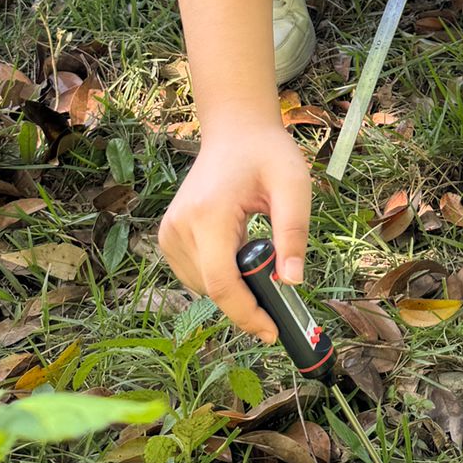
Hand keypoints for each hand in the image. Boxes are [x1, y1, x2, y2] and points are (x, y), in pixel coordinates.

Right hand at [157, 120, 312, 342]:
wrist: (235, 131)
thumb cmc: (266, 153)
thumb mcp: (293, 186)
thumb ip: (293, 234)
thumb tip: (293, 283)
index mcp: (208, 215)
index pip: (222, 283)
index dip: (247, 314)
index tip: (273, 332)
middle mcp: (179, 226)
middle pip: (213, 289)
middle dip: (248, 299)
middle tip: (280, 285)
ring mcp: (169, 232)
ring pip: (203, 287)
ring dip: (233, 286)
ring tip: (259, 257)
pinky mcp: (168, 236)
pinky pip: (195, 275)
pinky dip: (219, 275)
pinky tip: (238, 252)